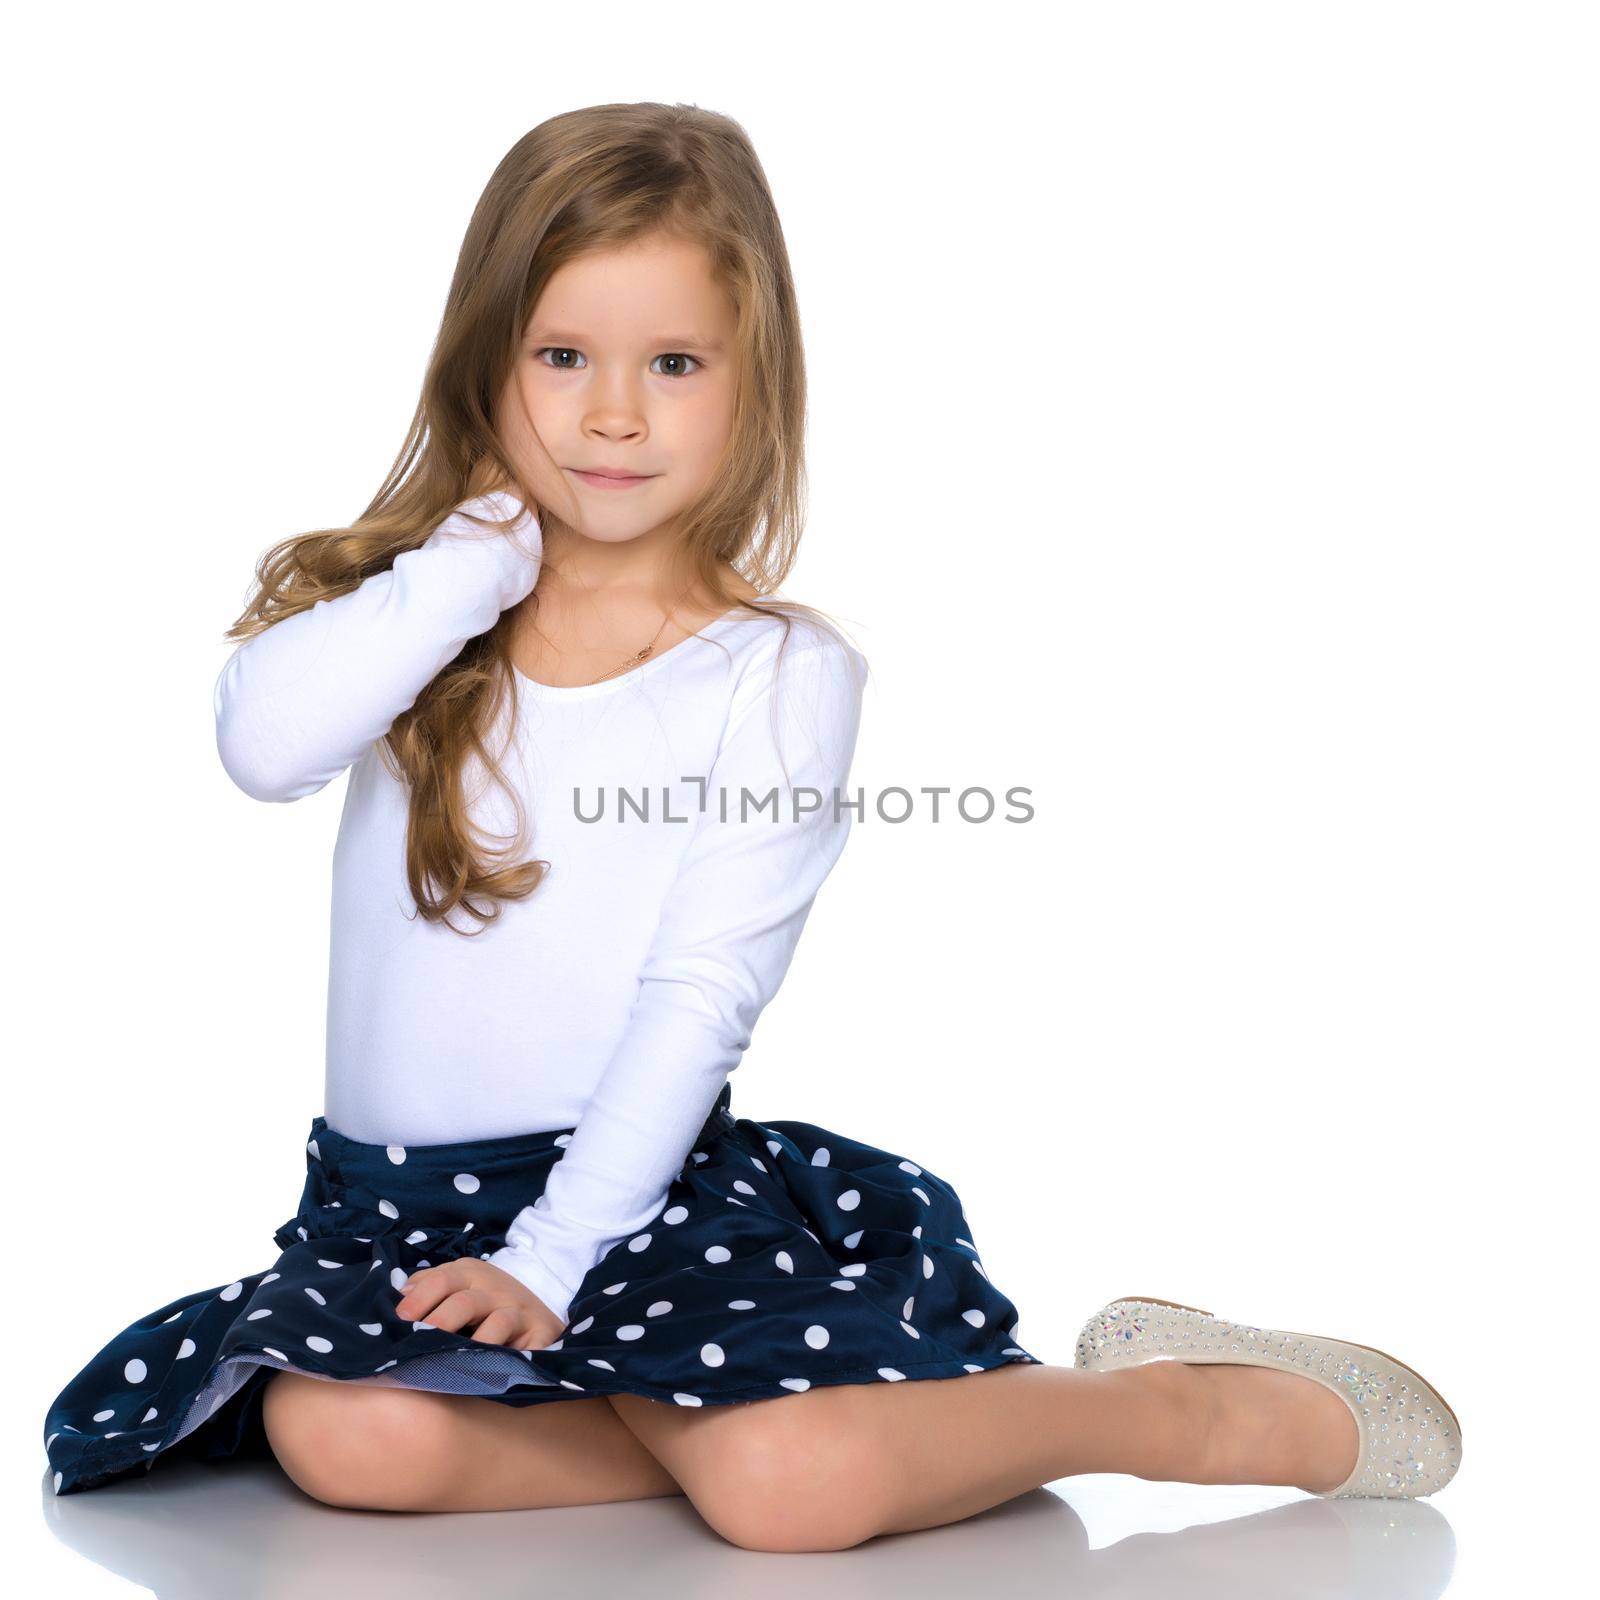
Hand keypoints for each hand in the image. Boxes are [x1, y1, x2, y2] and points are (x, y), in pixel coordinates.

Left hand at [394, 1258, 564, 1351]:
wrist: (535, 1311)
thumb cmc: (484, 1302)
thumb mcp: (458, 1285)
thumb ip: (428, 1287)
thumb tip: (395, 1298)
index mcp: (470, 1273)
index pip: (441, 1279)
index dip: (419, 1299)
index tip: (399, 1321)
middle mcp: (495, 1288)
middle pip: (465, 1301)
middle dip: (441, 1322)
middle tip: (419, 1344)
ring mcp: (519, 1310)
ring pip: (498, 1321)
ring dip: (476, 1343)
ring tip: (455, 1363)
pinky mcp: (540, 1332)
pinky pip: (525, 1347)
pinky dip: (510, 1359)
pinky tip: (492, 1373)